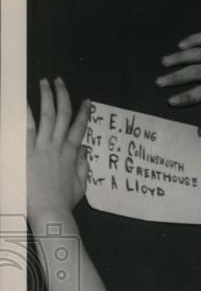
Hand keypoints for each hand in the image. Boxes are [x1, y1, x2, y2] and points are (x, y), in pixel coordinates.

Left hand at [27, 78, 89, 218]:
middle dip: (62, 96)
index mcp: (72, 154)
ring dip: (46, 97)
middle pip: (62, 115)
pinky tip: (23, 101)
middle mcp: (58, 146)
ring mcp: (41, 148)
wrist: (49, 210)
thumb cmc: (64, 201)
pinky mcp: (26, 152)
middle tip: (59, 81)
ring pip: (46, 116)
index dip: (84, 113)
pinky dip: (25, 113)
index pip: (79, 127)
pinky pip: (26, 128)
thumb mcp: (80, 184)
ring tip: (43, 82)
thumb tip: (86, 149)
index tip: (86, 101)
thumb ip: (83, 165)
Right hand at [156, 32, 200, 135]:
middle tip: (159, 82)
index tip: (170, 101)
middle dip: (174, 77)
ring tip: (164, 63)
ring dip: (178, 57)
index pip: (200, 94)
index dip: (185, 98)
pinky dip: (192, 39)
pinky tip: (180, 45)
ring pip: (196, 53)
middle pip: (193, 72)